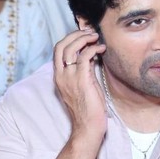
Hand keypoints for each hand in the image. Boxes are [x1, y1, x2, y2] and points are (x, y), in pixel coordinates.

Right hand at [53, 28, 107, 144]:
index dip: (69, 39)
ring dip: (85, 38)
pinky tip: (102, 49)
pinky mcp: (81, 79)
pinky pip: (85, 56)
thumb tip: (91, 55)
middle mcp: (61, 75)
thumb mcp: (82, 86)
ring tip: (96, 37)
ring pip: (72, 48)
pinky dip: (94, 48)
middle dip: (75, 34)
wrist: (87, 126)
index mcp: (58, 77)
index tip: (83, 36)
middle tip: (89, 32)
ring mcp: (69, 77)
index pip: (57, 50)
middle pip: (61, 45)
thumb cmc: (88, 108)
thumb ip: (83, 70)